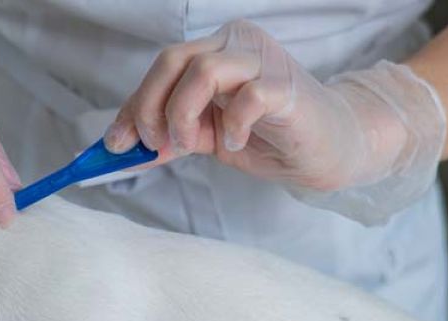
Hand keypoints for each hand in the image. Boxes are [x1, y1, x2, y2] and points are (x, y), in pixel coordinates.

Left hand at [105, 20, 444, 222]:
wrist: (330, 148)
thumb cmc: (271, 137)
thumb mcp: (209, 136)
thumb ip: (174, 133)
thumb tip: (125, 146)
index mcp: (216, 51)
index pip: (162, 67)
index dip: (134, 105)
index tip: (117, 143)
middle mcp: (237, 45)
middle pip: (174, 60)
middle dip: (151, 106)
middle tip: (155, 143)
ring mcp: (263, 61)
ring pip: (203, 71)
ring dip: (183, 114)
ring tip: (191, 144)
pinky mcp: (286, 87)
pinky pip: (248, 97)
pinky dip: (232, 126)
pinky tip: (235, 143)